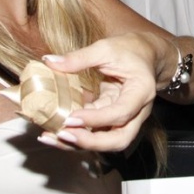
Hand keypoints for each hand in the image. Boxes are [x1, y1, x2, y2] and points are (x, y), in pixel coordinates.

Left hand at [38, 34, 157, 151]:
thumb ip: (79, 57)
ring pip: (107, 142)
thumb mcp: (105, 48)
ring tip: (52, 137)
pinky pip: (97, 133)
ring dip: (80, 144)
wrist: (144, 54)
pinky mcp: (112, 120)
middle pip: (119, 139)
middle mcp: (138, 111)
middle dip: (90, 142)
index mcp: (141, 91)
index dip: (96, 119)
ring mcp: (126, 118)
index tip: (71, 118)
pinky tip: (55, 131)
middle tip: (63, 134)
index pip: (121, 113)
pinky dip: (78, 135)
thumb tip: (49, 61)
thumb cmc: (129, 50)